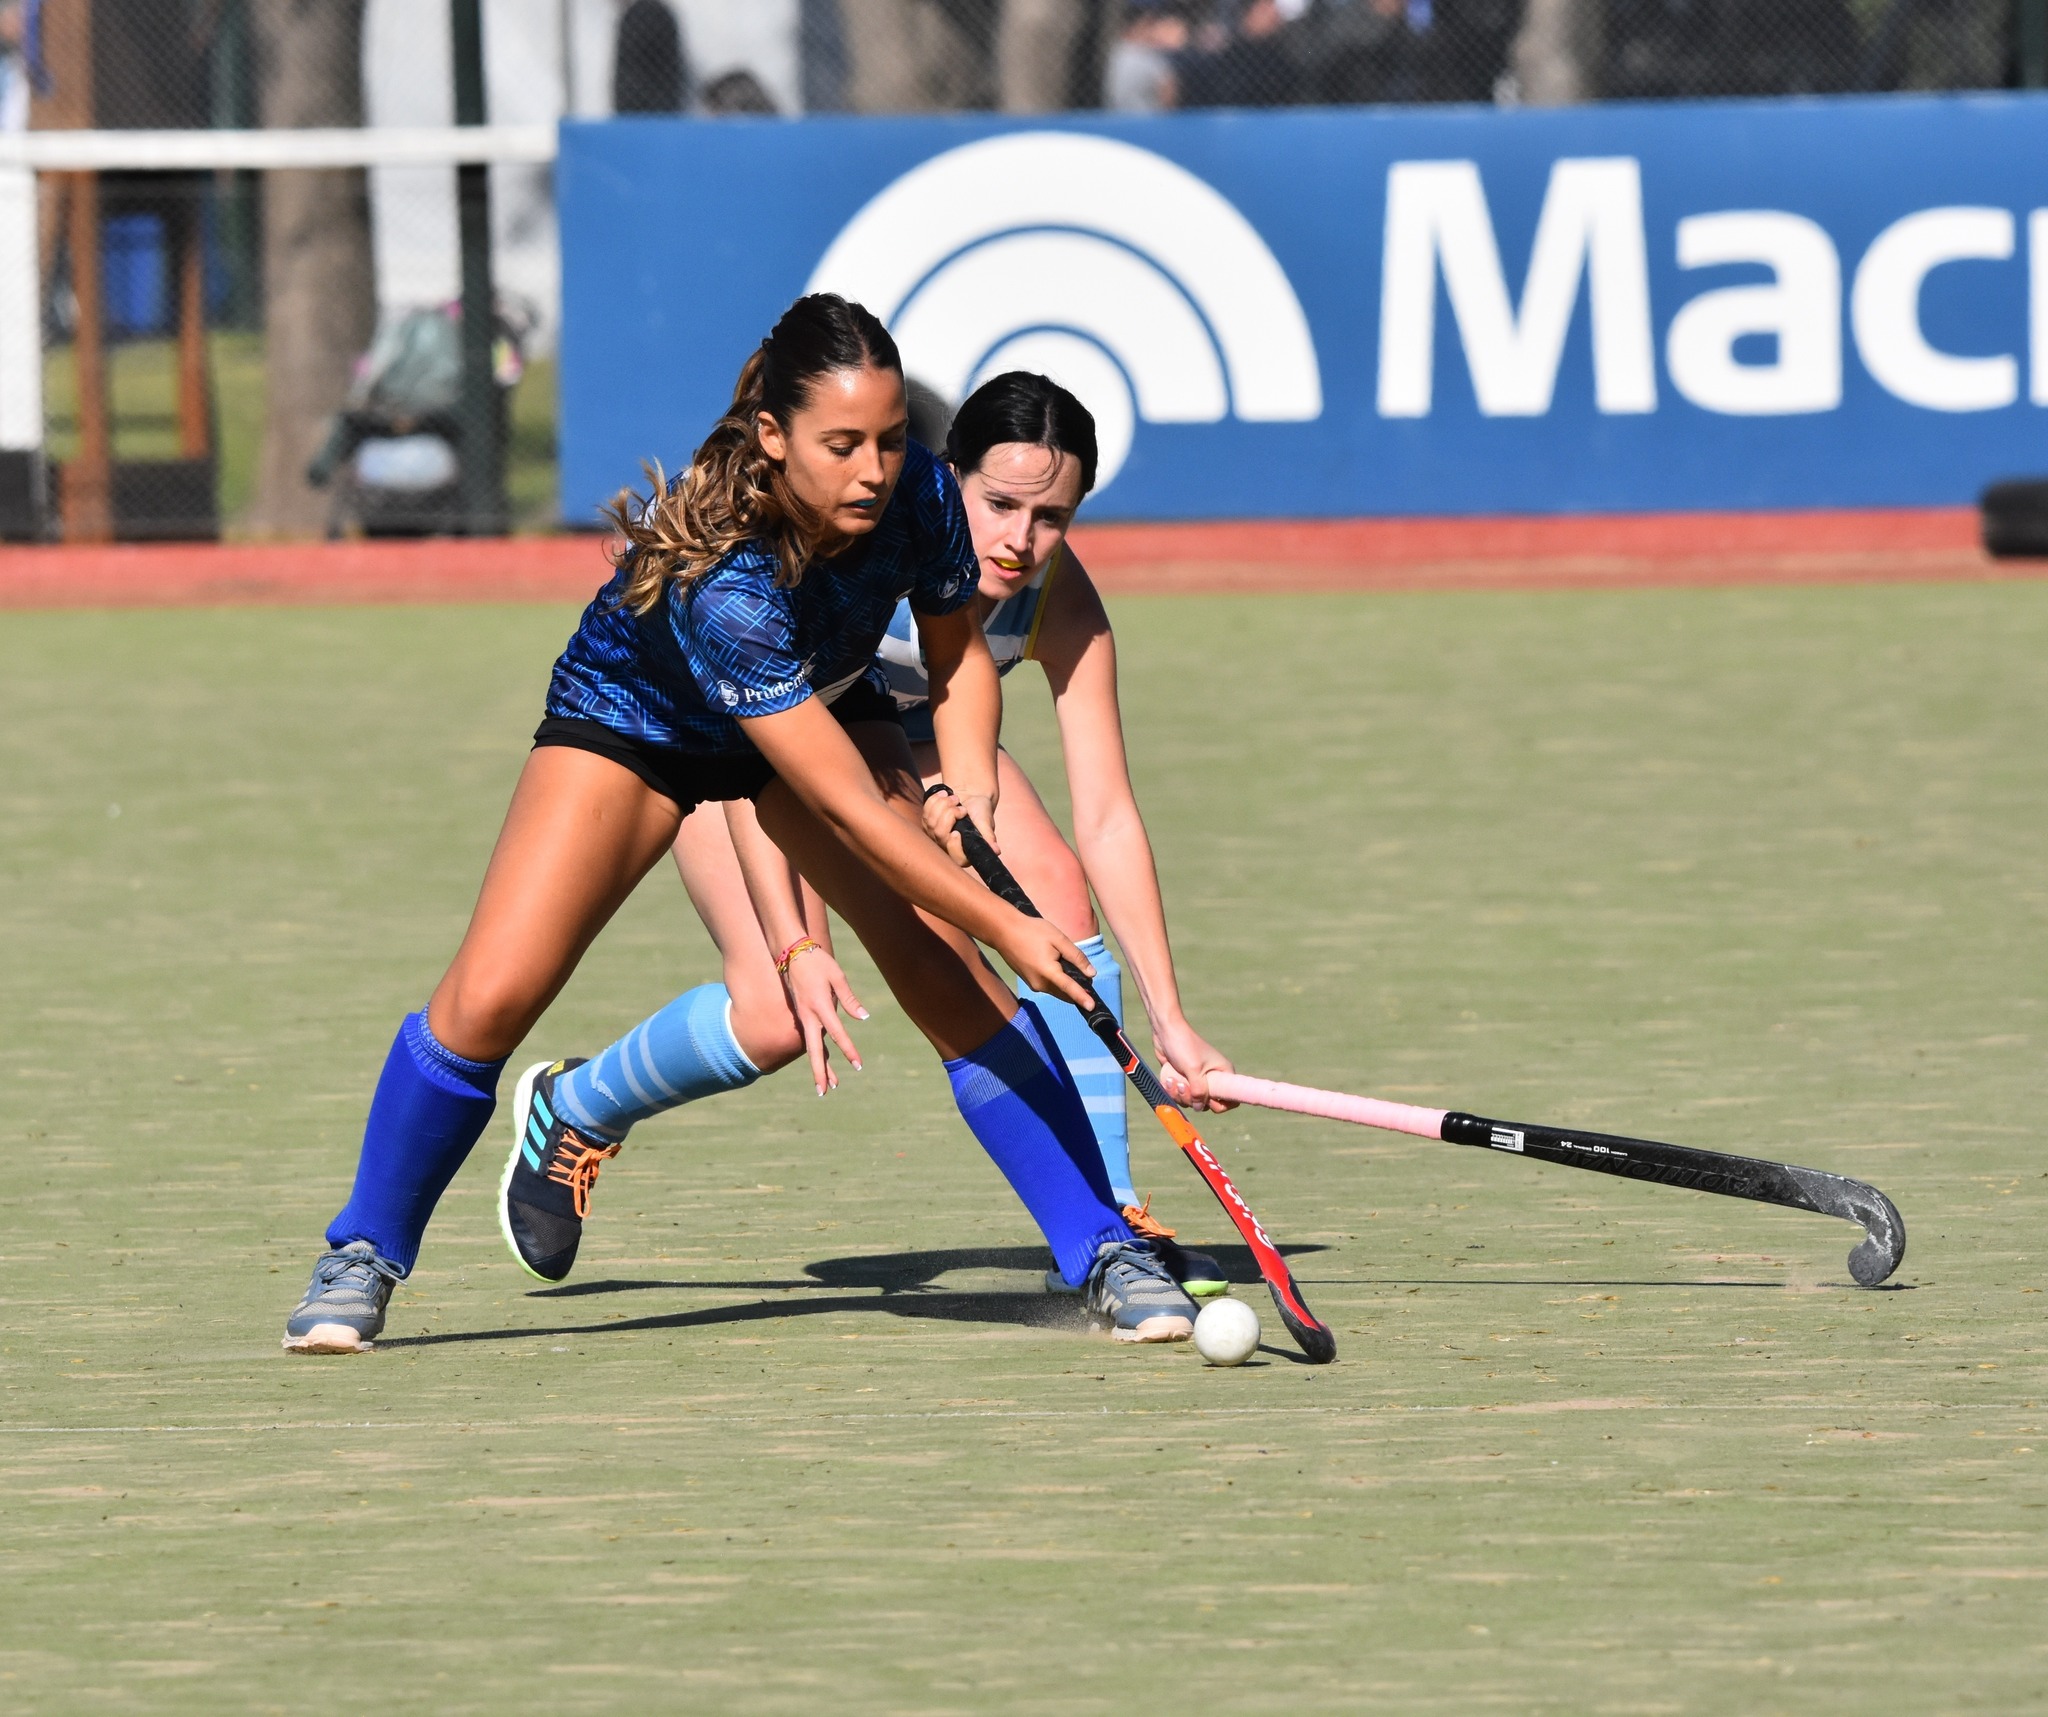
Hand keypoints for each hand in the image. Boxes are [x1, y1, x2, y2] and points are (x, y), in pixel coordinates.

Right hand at [780, 942, 868, 1095]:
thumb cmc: (817, 962)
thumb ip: (849, 999)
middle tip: (824, 1092)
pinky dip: (817, 1052)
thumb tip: (864, 1017)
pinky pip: (810, 1038)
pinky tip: (824, 1064)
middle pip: (814, 1050)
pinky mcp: (802, 1015)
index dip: (848, 1050)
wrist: (791, 951)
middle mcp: (809, 1015)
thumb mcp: (837, 976)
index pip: (837, 1033)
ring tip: (828, 1087)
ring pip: (811, 1047)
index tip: (858, 1065)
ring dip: (819, 1066)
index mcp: (820, 1006)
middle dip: (819, 1071)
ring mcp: (803, 1016)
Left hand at [921, 786, 999, 866]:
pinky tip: (944, 795)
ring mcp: (934, 836)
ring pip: (931, 821)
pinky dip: (935, 800)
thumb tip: (996, 851)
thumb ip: (988, 838)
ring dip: (944, 805)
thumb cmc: (980, 813)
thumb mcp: (986, 824)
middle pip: (939, 834)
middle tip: (962, 807)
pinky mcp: (927, 823)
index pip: (954, 856)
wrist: (971, 798)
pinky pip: (925, 811)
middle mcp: (947, 847)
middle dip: (950, 815)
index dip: (953, 845)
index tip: (956, 832)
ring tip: (956, 799)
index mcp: (963, 853)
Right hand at [989, 909, 1095, 1013]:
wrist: (1003, 931)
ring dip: (1067, 986)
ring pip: (1057, 991)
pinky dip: (1057, 982)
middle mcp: (1040, 984)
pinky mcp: (1029, 982)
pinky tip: (1057, 967)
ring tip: (1073, 968)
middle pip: (1065, 993)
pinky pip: (1049, 986)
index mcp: (1048, 973)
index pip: (1070, 989)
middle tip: (1087, 976)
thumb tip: (1091, 973)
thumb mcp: (1058, 939)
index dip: (1082, 998)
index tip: (1092, 1008)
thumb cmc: (1032, 931)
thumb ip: (1076, 957)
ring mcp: (1033, 985)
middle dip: (1078, 990)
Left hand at [1153, 1020, 1234, 1111]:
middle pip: (1207, 1104)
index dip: (1220, 1105)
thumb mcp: (1193, 1070)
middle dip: (1192, 1099)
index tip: (1206, 1100)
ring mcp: (1198, 1080)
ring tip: (1173, 1080)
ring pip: (1192, 1101)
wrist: (1166, 1031)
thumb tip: (1199, 1108)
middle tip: (1183, 1085)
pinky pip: (1181, 1095)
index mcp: (1223, 1073)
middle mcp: (1213, 1078)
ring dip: (1179, 1094)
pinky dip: (1173, 1091)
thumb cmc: (1184, 1045)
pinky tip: (1168, 1079)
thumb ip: (1199, 1091)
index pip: (1231, 1099)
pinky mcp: (1185, 1080)